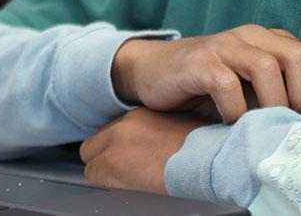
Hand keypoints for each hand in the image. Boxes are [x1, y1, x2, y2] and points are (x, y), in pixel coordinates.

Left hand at [80, 108, 208, 193]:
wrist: (208, 157)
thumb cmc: (204, 147)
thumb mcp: (182, 130)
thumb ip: (162, 132)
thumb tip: (159, 144)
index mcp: (142, 113)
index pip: (116, 129)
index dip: (121, 146)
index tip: (133, 156)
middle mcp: (126, 123)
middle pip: (98, 141)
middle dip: (108, 156)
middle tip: (128, 169)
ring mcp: (116, 143)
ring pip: (91, 158)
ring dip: (106, 169)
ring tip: (128, 179)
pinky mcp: (111, 164)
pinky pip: (91, 176)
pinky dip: (105, 182)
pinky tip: (126, 186)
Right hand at [112, 25, 300, 122]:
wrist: (154, 70)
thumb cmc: (209, 86)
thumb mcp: (249, 88)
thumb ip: (277, 94)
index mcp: (271, 41)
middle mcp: (252, 36)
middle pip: (300, 57)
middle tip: (287, 125)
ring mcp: (225, 45)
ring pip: (267, 67)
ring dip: (270, 105)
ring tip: (260, 128)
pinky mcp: (199, 61)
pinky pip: (227, 84)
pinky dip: (234, 111)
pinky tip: (228, 124)